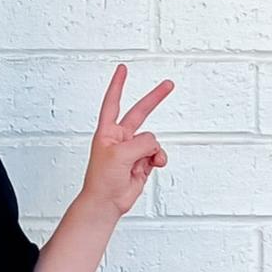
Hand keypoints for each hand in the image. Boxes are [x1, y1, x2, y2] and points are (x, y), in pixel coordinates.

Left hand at [81, 64, 173, 217]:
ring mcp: (132, 150)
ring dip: (152, 150)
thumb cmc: (102, 179)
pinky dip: (158, 158)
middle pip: (139, 113)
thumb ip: (141, 142)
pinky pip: (157, 153)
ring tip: (142, 163)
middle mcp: (119, 138)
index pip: (112, 102)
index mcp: (107, 132)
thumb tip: (154, 144)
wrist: (106, 202)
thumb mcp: (120, 154)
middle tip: (168, 84)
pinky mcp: (142, 162)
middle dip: (154, 99)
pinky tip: (154, 165)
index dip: (118, 85)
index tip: (122, 69)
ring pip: (152, 140)